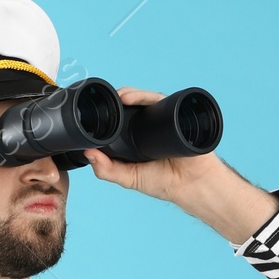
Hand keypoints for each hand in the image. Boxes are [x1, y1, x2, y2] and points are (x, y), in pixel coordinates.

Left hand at [84, 88, 198, 205]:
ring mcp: (161, 118)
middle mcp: (147, 125)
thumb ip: (107, 169)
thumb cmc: (163, 182)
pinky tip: (132, 98)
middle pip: (130, 105)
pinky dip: (145, 96)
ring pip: (142, 99)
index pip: (119, 120)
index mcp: (135, 137)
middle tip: (106, 103)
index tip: (94, 113)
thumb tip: (87, 154)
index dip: (108, 114)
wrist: (191, 183)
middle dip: (117, 100)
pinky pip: (158, 100)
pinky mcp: (173, 113)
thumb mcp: (128, 177)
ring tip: (118, 98)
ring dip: (129, 94)